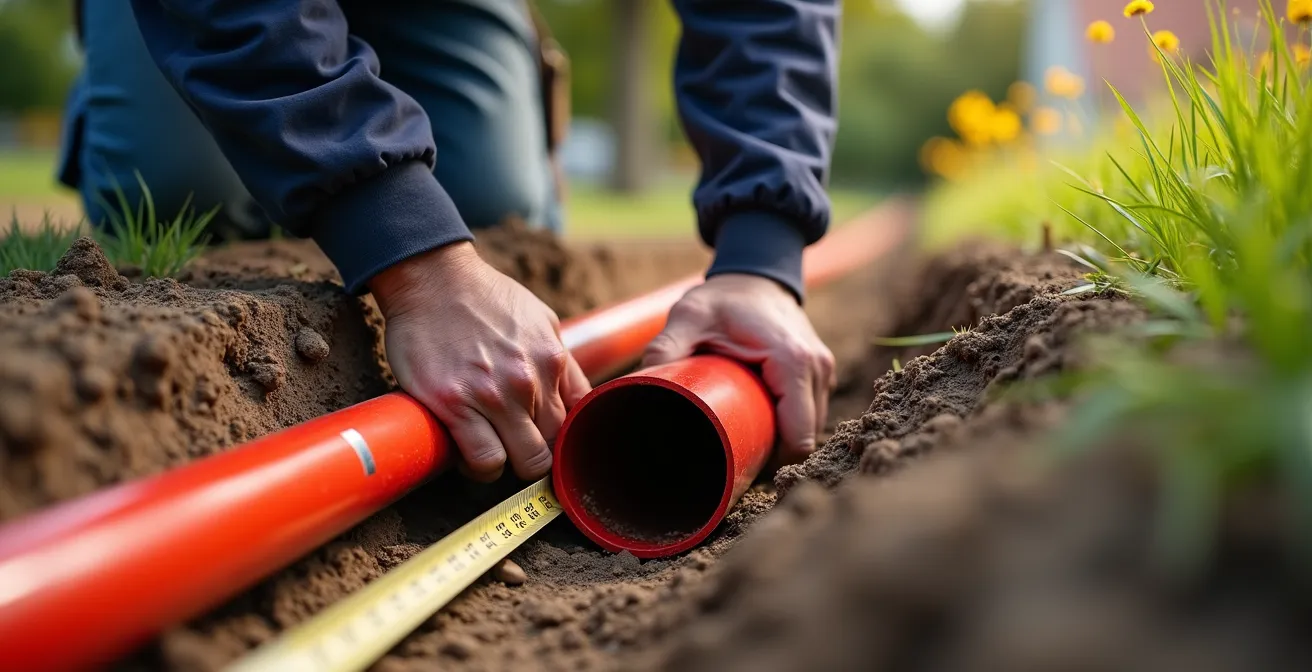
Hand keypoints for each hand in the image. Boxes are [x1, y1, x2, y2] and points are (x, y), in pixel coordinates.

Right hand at [369, 242, 591, 481]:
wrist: (432, 279)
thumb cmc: (484, 298)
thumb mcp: (541, 321)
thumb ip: (561, 363)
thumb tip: (575, 400)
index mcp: (553, 361)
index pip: (577, 423)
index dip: (562, 440)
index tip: (546, 442)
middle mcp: (529, 381)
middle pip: (554, 448)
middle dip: (537, 455)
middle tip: (515, 448)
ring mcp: (493, 395)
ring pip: (524, 462)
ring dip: (510, 463)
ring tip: (491, 451)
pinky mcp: (455, 404)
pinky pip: (484, 460)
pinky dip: (480, 467)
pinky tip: (469, 454)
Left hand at [641, 273, 835, 465]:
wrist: (754, 274)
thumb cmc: (724, 298)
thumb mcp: (690, 315)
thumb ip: (666, 345)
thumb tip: (638, 383)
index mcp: (793, 361)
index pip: (798, 436)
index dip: (772, 458)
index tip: (739, 462)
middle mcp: (817, 368)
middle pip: (805, 437)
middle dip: (774, 453)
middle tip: (734, 455)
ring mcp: (822, 371)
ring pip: (811, 428)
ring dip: (784, 440)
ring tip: (746, 440)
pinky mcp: (819, 373)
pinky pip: (810, 413)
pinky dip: (790, 425)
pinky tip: (763, 425)